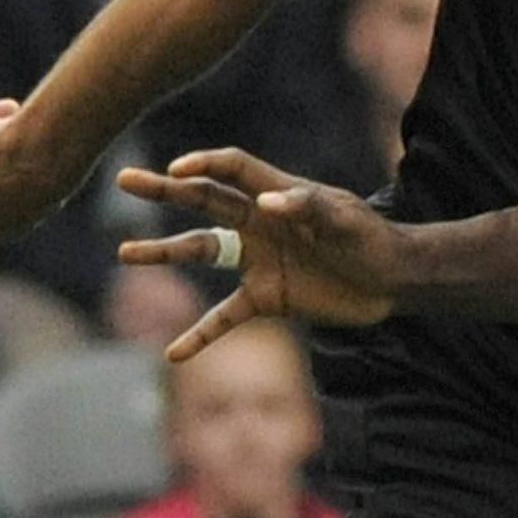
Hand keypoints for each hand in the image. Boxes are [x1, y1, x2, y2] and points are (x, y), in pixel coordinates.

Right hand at [114, 148, 410, 361]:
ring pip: (202, 251)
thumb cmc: (372, 240)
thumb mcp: (346, 222)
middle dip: (165, 190)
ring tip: (126, 253)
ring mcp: (259, 260)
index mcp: (280, 194)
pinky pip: (225, 317)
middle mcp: (261, 223)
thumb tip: (270, 204)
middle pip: (204, 200)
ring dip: (165, 252)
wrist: (393, 282)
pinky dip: (201, 334)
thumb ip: (310, 208)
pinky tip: (174, 353)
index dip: (206, 164)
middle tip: (124, 180)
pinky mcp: (267, 297)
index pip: (234, 170)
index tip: (177, 169)